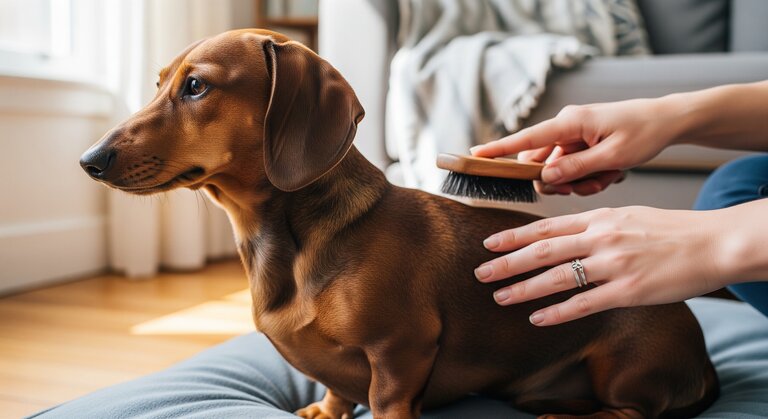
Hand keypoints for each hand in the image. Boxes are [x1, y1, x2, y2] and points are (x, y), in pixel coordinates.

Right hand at [471, 99, 682, 195]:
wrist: (667, 121)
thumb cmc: (644, 133)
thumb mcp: (612, 156)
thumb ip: (576, 169)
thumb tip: (545, 178)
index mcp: (570, 123)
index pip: (526, 139)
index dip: (498, 150)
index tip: (474, 155)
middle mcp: (565, 126)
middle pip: (540, 162)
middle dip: (559, 181)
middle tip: (586, 185)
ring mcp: (572, 135)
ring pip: (558, 170)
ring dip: (579, 181)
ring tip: (608, 176)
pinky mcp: (580, 143)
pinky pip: (571, 168)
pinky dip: (588, 177)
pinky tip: (610, 173)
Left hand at [474, 206, 727, 325]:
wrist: (712, 242)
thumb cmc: (671, 229)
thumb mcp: (627, 214)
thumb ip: (595, 224)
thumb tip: (565, 232)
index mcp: (599, 218)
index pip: (546, 227)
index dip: (514, 236)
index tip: (489, 243)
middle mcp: (600, 238)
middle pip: (542, 251)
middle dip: (507, 263)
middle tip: (481, 272)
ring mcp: (613, 264)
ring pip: (556, 277)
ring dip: (523, 289)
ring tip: (500, 297)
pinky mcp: (628, 290)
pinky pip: (583, 303)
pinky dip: (556, 312)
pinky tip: (537, 318)